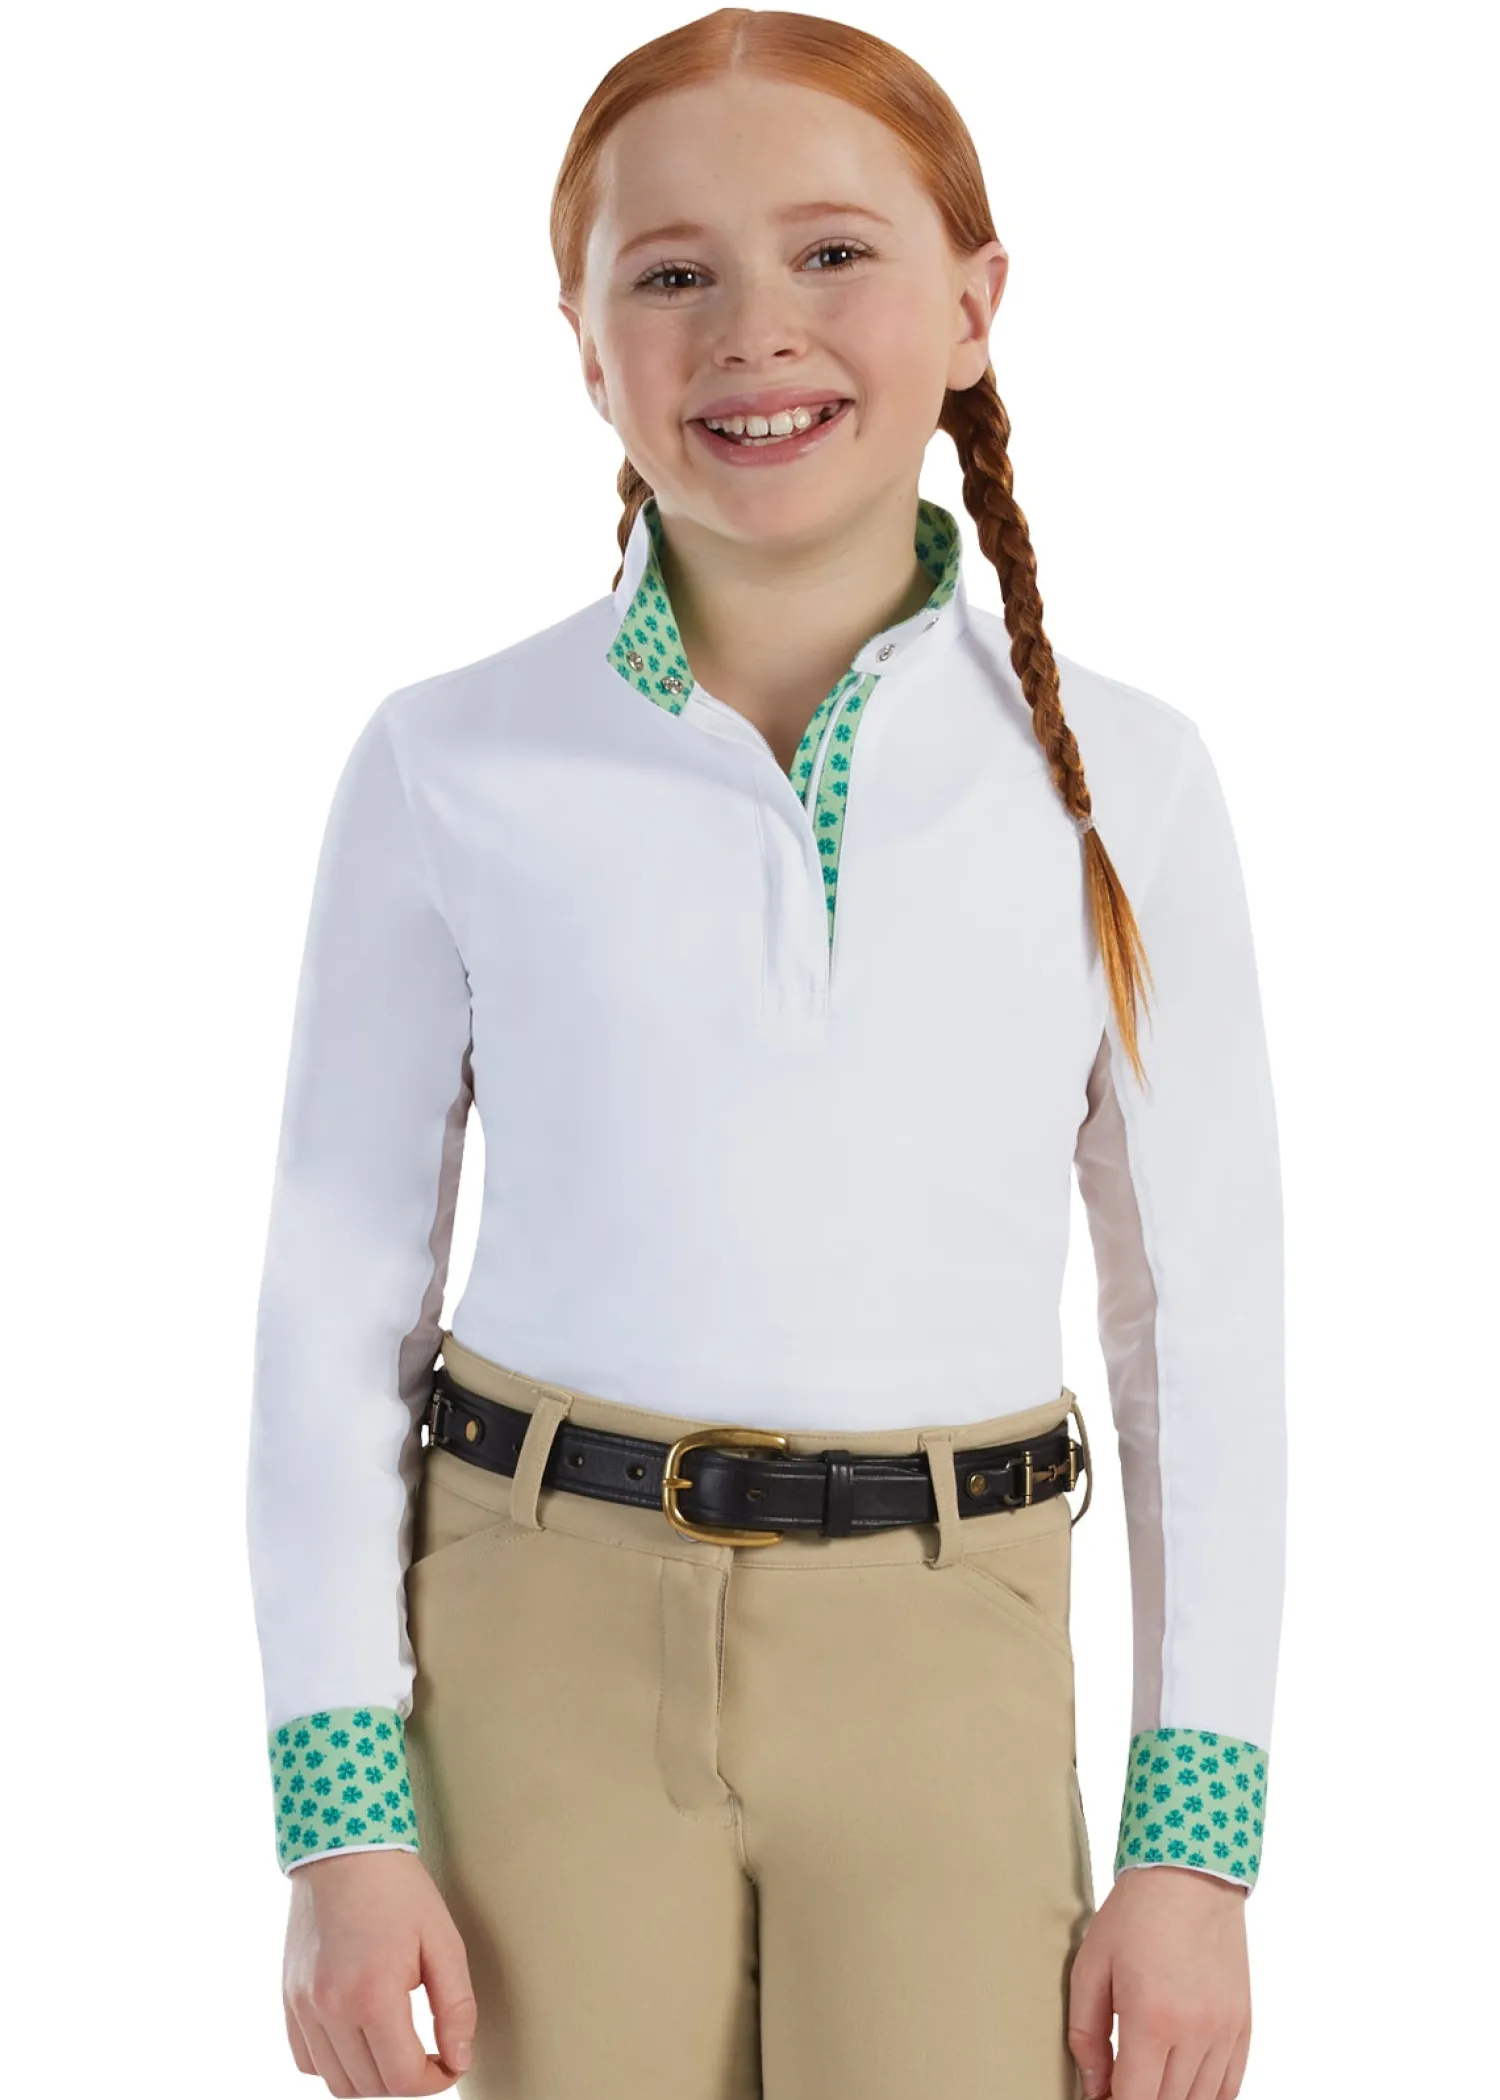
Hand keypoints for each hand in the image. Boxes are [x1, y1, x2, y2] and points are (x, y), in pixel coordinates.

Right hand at [282, 1850, 477, 2095]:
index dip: (437, 2081)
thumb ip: (456, 2007)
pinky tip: (360, 2036)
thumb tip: (460, 2060)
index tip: (450, 2061)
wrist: (344, 1850)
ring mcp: (304, 2007)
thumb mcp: (444, 1941)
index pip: (405, 2080)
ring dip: (372, 2078)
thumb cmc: (399, 1890)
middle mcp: (331, 2009)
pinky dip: (336, 2064)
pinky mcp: (290, 2000)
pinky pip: (307, 2061)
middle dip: (408, 2080)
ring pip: (337, 2083)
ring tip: (396, 2046)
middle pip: (372, 2087)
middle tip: (430, 2052)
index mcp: (373, 1995)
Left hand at [1066, 1866, 1251, 2098]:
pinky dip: (1204, 2096)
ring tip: (1146, 2079)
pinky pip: (1229, 2088)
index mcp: (1152, 2020)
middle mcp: (1195, 2033)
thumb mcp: (1090, 1967)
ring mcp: (1225, 2032)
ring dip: (1170, 2099)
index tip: (1099, 2097)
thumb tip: (1093, 2087)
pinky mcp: (1243, 2026)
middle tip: (1117, 2085)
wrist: (1191, 1876)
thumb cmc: (1135, 1916)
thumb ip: (1085, 2036)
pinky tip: (1181, 2085)